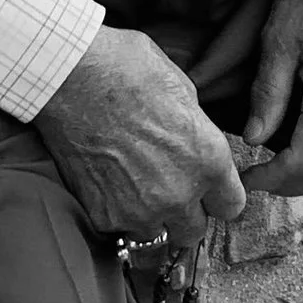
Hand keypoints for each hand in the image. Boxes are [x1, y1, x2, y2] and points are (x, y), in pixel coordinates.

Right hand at [38, 27, 248, 245]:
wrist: (71, 78)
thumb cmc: (127, 70)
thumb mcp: (183, 90)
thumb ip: (196, 131)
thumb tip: (193, 142)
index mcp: (209, 160)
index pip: (231, 206)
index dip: (218, 197)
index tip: (207, 191)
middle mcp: (180, 194)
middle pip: (194, 231)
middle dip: (185, 214)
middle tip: (168, 190)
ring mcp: (139, 210)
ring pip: (154, 232)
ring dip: (148, 216)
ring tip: (131, 185)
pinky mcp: (103, 214)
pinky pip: (117, 226)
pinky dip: (114, 211)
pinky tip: (106, 181)